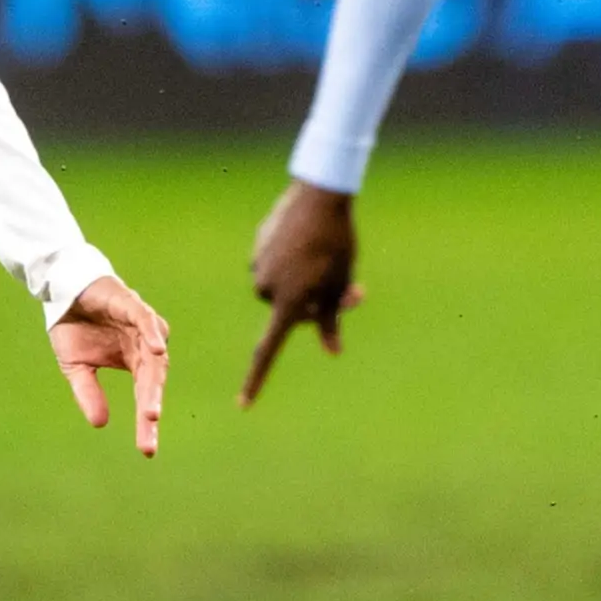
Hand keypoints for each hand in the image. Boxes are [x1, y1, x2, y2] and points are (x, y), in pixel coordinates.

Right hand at [51, 275, 171, 456]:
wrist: (61, 290)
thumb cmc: (74, 327)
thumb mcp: (77, 367)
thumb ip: (89, 392)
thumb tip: (101, 425)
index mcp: (135, 363)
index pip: (145, 397)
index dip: (145, 424)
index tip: (147, 451)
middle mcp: (145, 347)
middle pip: (153, 382)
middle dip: (150, 408)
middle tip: (149, 431)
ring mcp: (142, 326)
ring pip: (154, 357)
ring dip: (154, 382)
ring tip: (150, 410)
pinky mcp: (133, 305)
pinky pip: (147, 322)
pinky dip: (153, 335)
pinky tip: (155, 352)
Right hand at [242, 180, 361, 406]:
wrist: (319, 194)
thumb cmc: (337, 243)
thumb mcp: (341, 284)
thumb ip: (331, 319)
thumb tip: (332, 351)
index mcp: (286, 303)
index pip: (267, 351)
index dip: (256, 381)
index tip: (243, 405)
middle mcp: (265, 289)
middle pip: (291, 312)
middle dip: (319, 306)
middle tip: (357, 292)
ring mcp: (258, 266)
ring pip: (284, 288)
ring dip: (307, 283)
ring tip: (333, 260)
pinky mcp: (258, 246)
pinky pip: (276, 264)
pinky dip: (293, 261)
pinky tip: (312, 242)